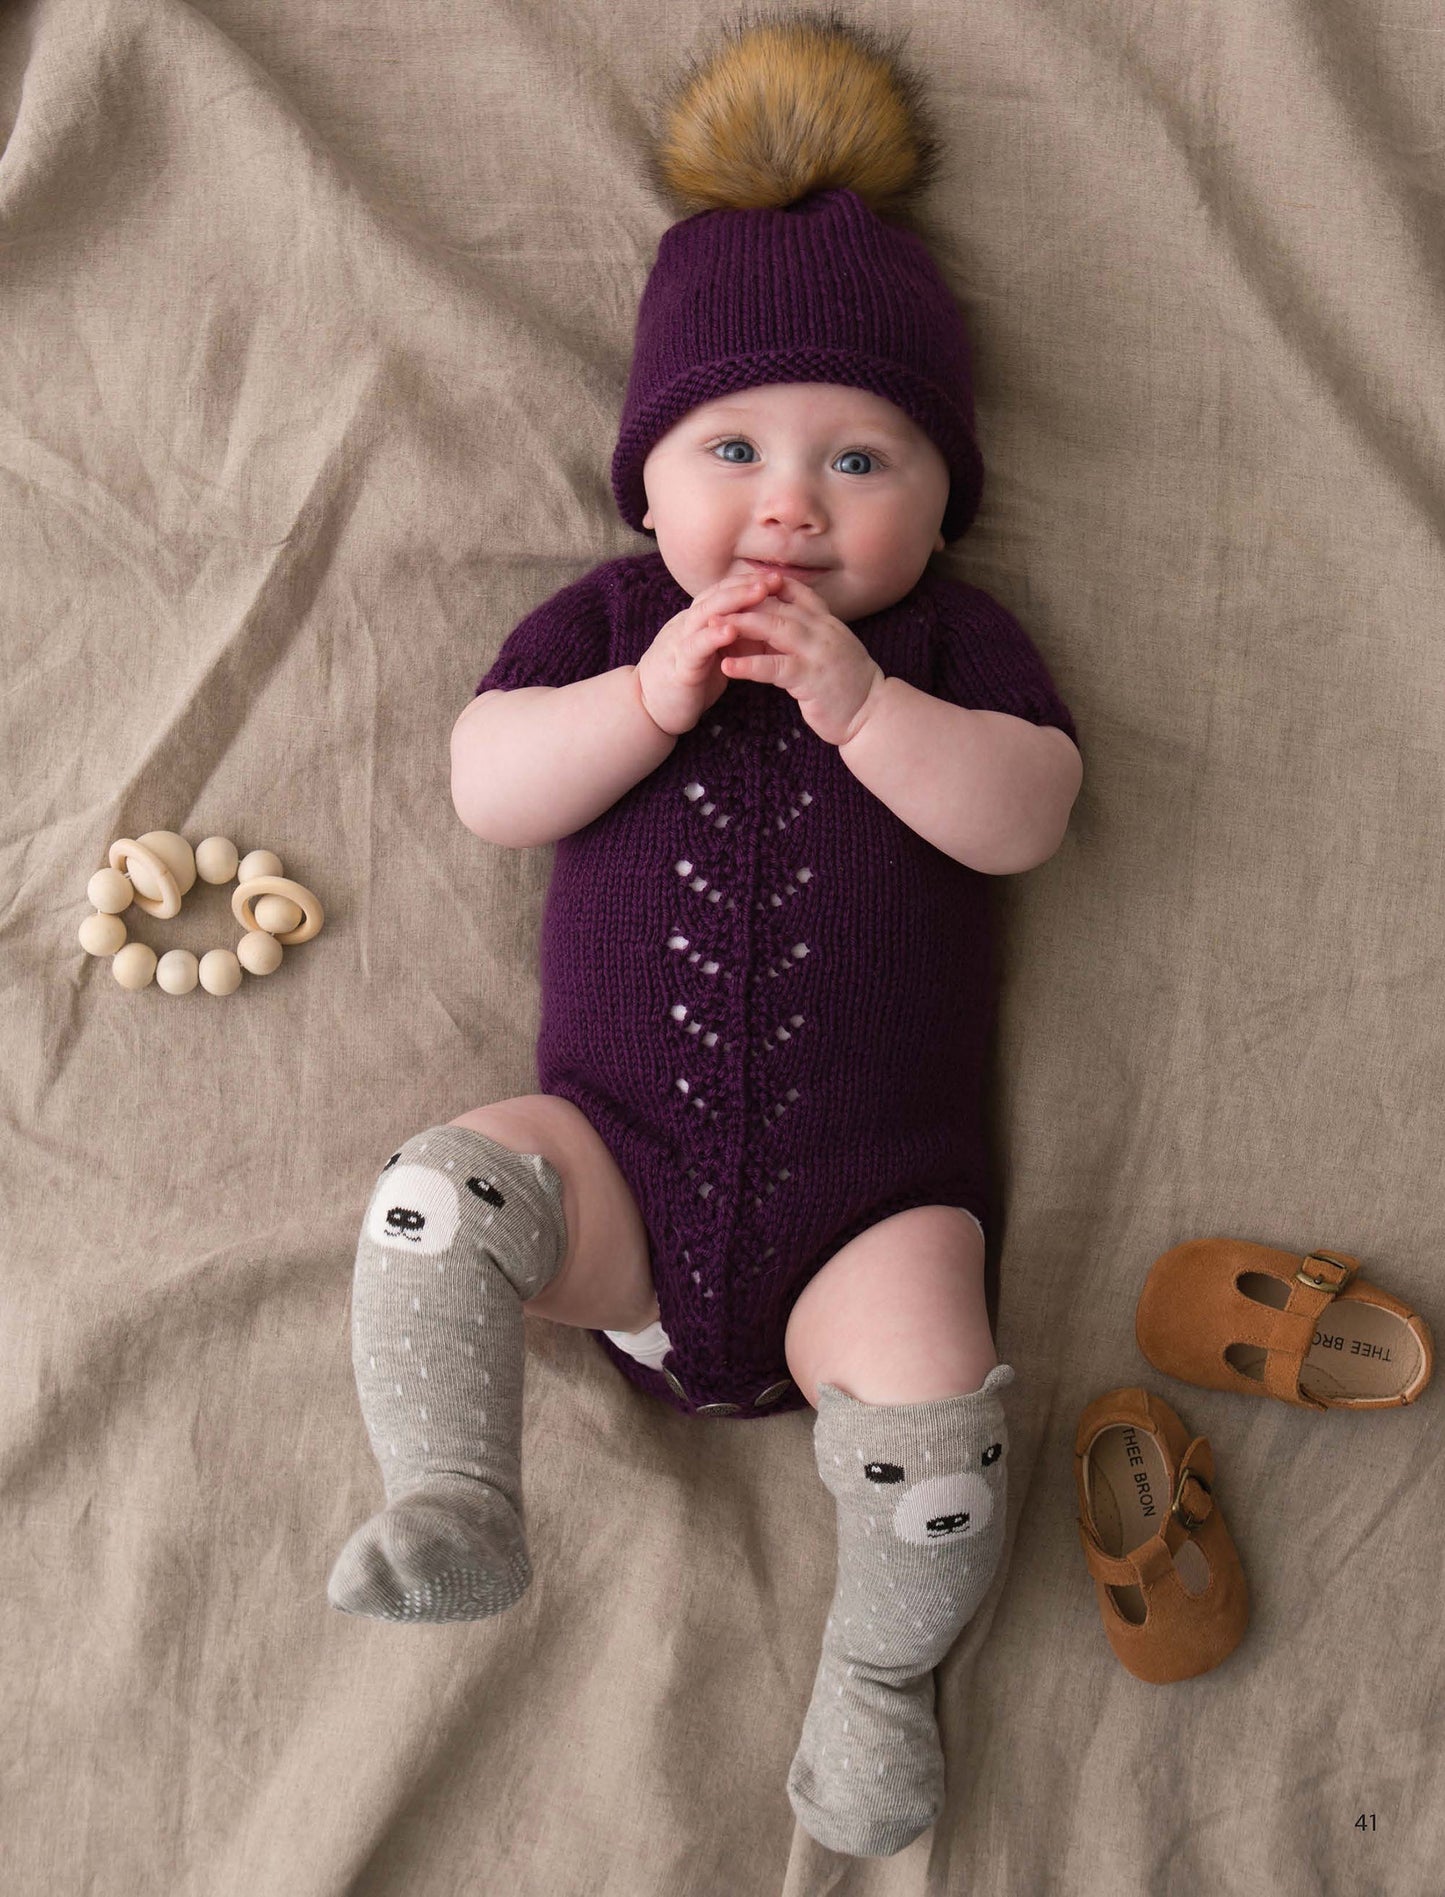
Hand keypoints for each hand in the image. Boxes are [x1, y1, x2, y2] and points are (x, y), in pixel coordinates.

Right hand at [635, 570, 786, 735]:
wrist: (650, 709)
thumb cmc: (687, 681)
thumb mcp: (715, 654)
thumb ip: (734, 639)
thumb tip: (767, 627)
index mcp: (696, 621)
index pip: (722, 592)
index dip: (747, 582)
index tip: (775, 576)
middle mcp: (686, 625)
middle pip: (715, 595)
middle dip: (746, 584)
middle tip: (774, 577)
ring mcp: (680, 643)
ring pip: (705, 613)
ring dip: (734, 600)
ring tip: (759, 592)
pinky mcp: (679, 667)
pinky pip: (695, 647)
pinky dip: (713, 636)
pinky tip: (731, 630)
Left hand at [708, 573, 885, 746]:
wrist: (872, 713)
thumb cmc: (846, 684)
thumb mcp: (829, 648)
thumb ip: (810, 631)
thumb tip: (782, 620)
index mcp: (826, 622)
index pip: (794, 591)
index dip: (764, 586)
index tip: (737, 585)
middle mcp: (824, 631)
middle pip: (778, 606)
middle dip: (744, 604)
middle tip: (713, 604)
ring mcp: (819, 653)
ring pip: (776, 629)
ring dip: (742, 626)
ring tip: (713, 628)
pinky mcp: (812, 679)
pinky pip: (775, 667)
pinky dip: (749, 665)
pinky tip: (728, 667)